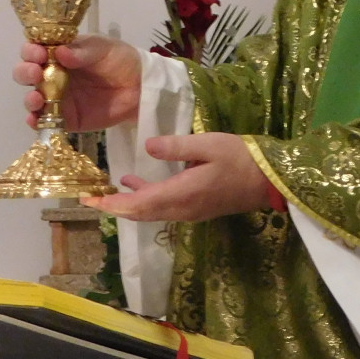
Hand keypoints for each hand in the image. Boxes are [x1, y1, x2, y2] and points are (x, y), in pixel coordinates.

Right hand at [12, 33, 142, 131]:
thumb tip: (60, 53)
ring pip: (32, 99)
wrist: (140, 86)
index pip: (35, 49)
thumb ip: (82, 52)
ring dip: (29, 99)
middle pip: (26, 74)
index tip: (39, 53)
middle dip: (25, 73)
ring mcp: (57, 98)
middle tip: (36, 73)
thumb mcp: (102, 48)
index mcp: (58, 53)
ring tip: (37, 99)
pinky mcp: (66, 119)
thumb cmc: (119, 59)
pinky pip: (46, 121)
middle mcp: (52, 75)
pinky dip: (36, 121)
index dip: (31, 51)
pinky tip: (35, 119)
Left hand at [83, 133, 272, 222]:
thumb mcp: (209, 145)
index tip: (89, 200)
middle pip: (139, 214)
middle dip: (112, 206)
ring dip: (126, 203)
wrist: (271, 182)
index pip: (137, 205)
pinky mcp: (196, 207)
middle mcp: (181, 209)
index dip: (111, 204)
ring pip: (149, 212)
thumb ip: (176, 147)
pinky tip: (135, 182)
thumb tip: (147, 146)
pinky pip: (161, 208)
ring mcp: (189, 211)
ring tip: (105, 190)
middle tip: (88, 197)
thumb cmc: (242, 159)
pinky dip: (143, 199)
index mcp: (181, 194)